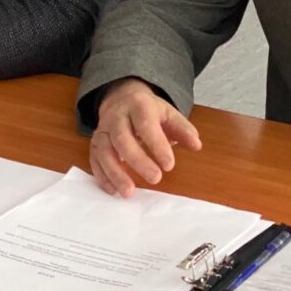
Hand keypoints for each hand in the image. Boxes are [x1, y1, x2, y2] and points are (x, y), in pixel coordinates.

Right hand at [90, 78, 201, 197]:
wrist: (121, 98)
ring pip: (104, 150)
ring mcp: (103, 130)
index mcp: (138, 106)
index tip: (169, 165)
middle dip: (137, 160)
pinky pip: (94, 159)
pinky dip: (102, 175)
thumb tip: (196, 145)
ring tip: (129, 192)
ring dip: (115, 172)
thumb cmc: (148, 111)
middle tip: (155, 179)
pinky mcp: (95, 143)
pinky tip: (112, 190)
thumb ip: (182, 129)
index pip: (145, 124)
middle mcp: (117, 117)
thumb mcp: (168, 114)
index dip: (156, 144)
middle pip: (122, 138)